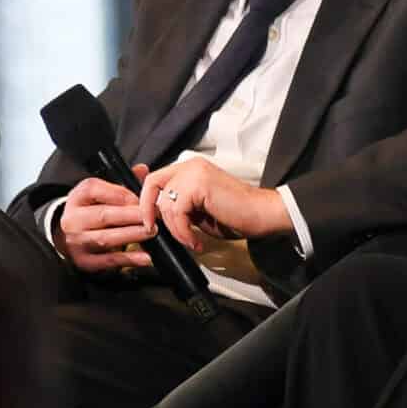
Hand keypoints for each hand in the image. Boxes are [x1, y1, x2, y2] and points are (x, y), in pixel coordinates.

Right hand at [57, 176, 152, 274]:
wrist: (66, 238)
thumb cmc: (89, 213)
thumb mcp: (99, 194)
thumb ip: (122, 183)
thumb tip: (142, 170)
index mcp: (77, 198)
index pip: (96, 190)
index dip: (121, 194)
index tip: (142, 199)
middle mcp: (73, 220)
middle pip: (103, 215)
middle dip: (131, 216)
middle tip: (153, 216)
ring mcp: (77, 242)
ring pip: (105, 238)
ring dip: (132, 235)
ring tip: (151, 232)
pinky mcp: (84, 261)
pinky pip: (108, 261)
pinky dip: (128, 259)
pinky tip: (145, 257)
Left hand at [140, 157, 287, 250]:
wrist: (261, 214)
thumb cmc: (234, 215)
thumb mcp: (198, 210)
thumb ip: (178, 207)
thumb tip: (153, 217)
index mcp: (190, 168)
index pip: (154, 179)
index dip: (145, 201)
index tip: (148, 222)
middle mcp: (190, 165)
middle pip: (152, 186)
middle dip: (149, 213)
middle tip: (156, 232)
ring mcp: (194, 172)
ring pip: (165, 204)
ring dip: (176, 230)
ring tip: (191, 241)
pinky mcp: (199, 184)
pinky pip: (177, 212)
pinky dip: (183, 232)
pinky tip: (196, 241)